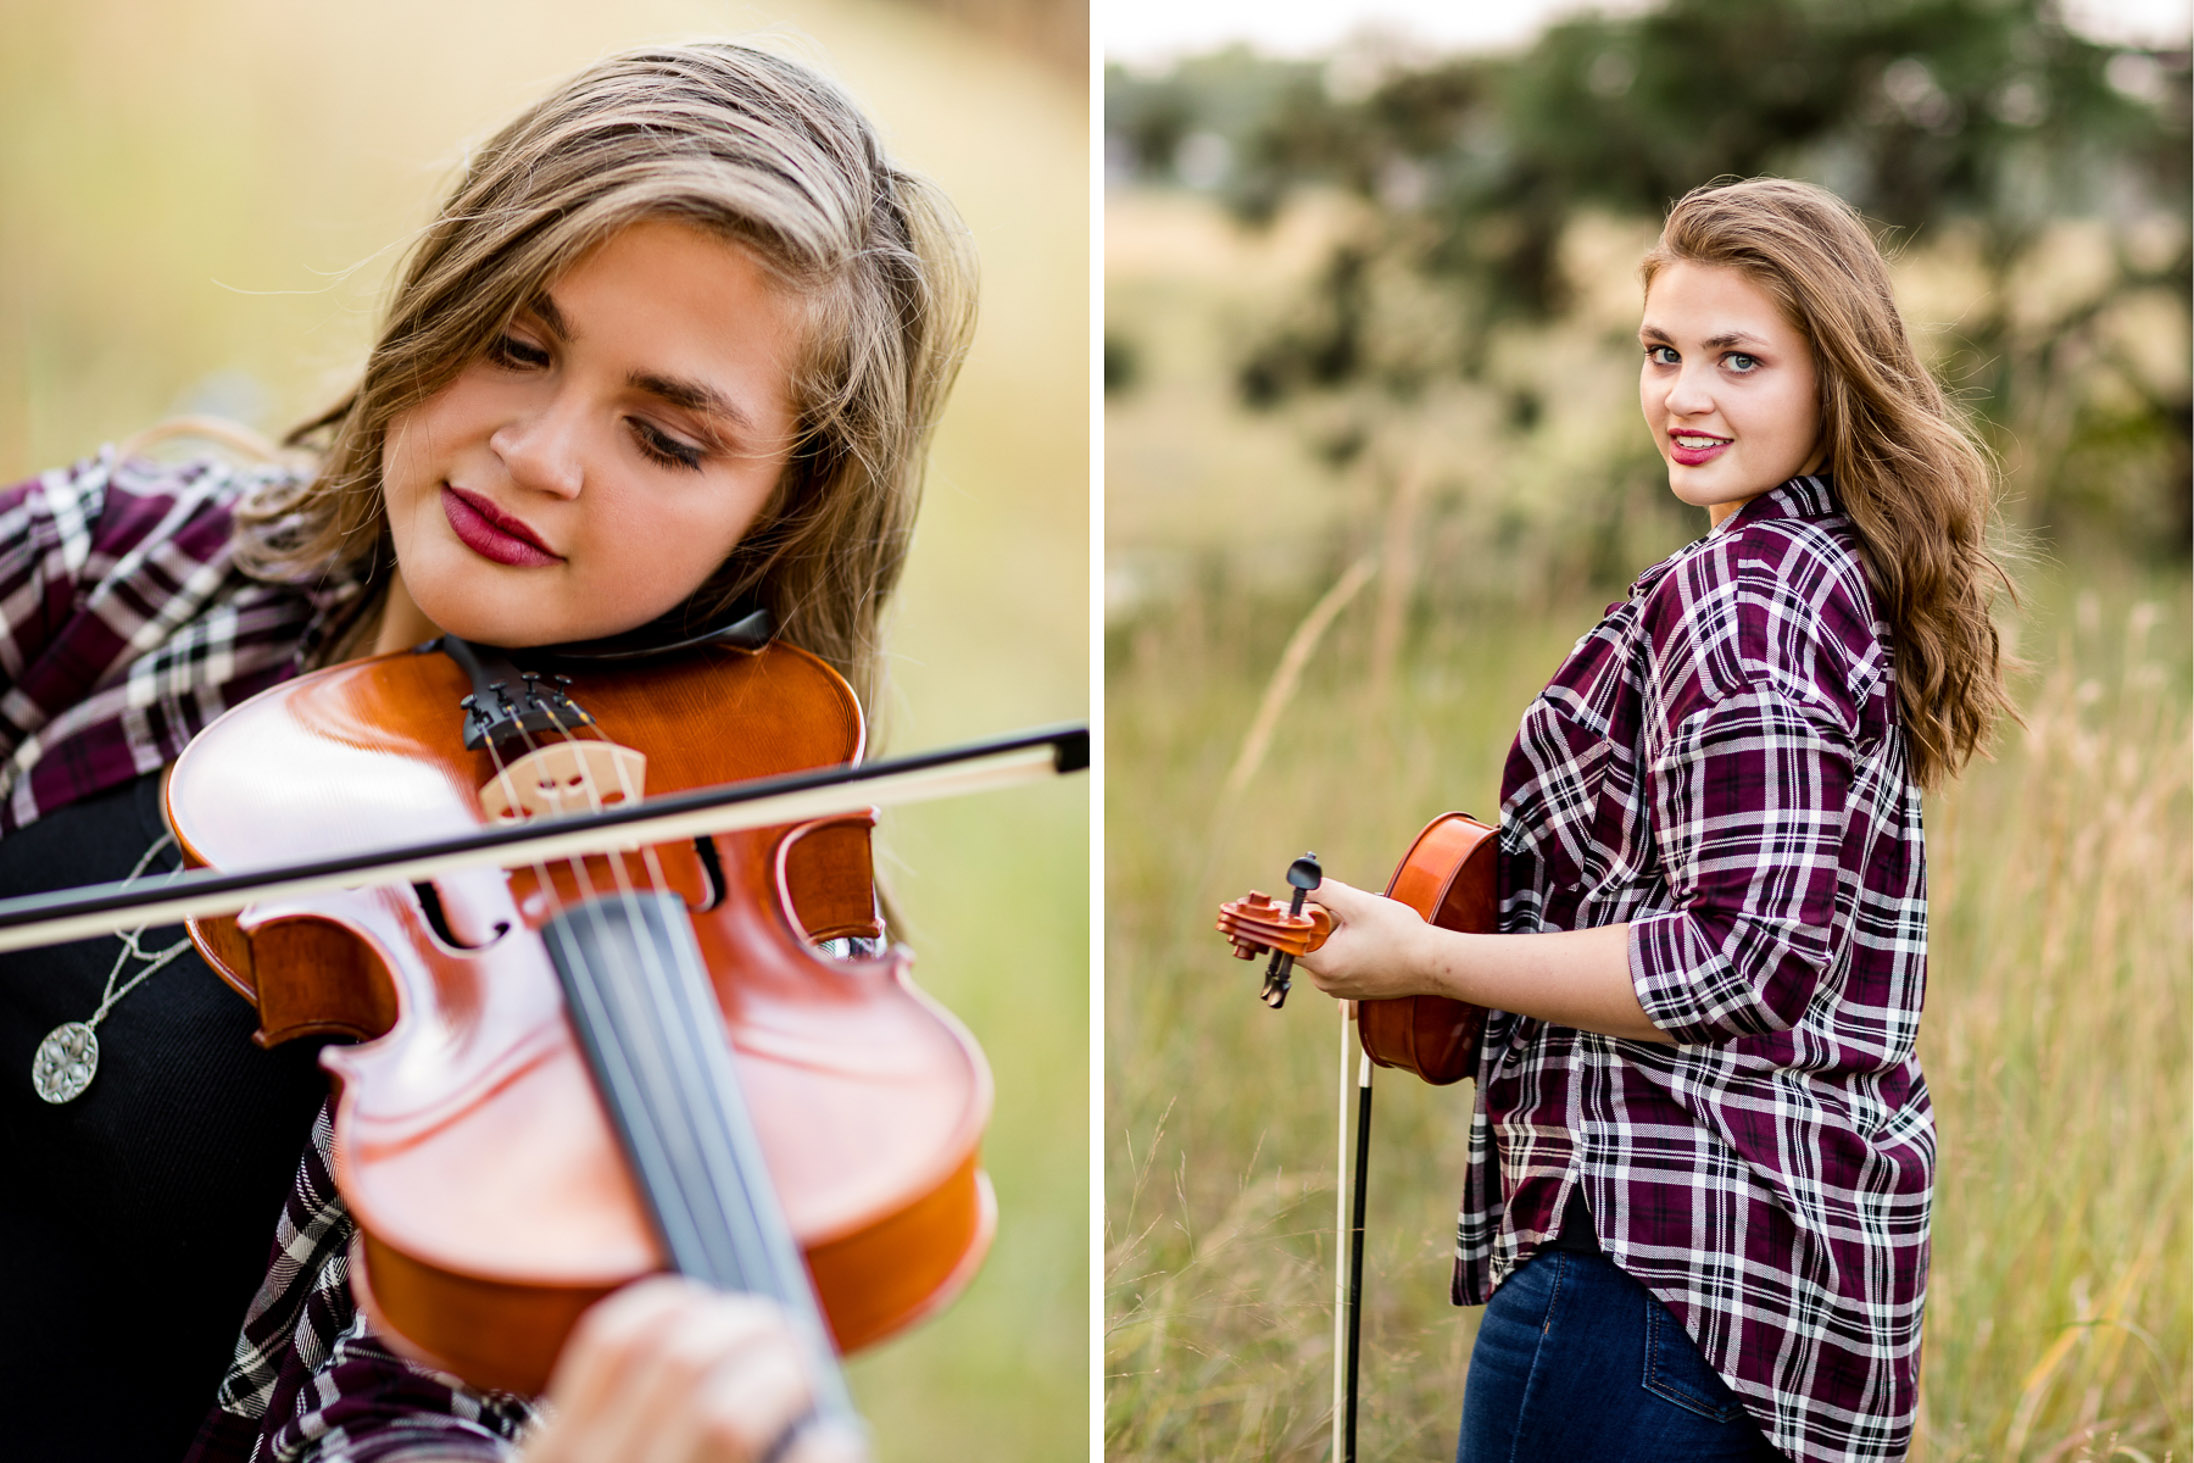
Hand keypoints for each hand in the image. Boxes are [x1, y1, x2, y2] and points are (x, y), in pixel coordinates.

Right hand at [515, 1277, 864, 1462]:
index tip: (716, 1306)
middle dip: (749, 1325)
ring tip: (802, 1377)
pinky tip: (834, 1439)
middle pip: (681, 1356)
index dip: (678, 1302)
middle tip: (782, 1334)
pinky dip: (829, 1440)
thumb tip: (702, 1340)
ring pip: (727, 1409)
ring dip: (783, 1374)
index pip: (611, 1338)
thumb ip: (610, 1429)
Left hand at [1294, 877, 1436, 1001]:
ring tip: (1363, 926)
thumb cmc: (1399, 935)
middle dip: (1321, 923)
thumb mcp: (1359, 904)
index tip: (1306, 901)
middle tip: (1345, 911)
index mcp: (1323, 964)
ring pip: (1323, 953)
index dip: (1294, 917)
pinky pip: (1338, 964)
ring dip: (1335, 935)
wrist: (1433, 963)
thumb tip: (1301, 883)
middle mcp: (1326, 982)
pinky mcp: (1353, 990)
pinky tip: (1369, 940)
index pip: (1289, 940)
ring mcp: (1340, 989)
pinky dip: (1346, 948)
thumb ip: (1324, 891)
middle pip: (1306, 945)